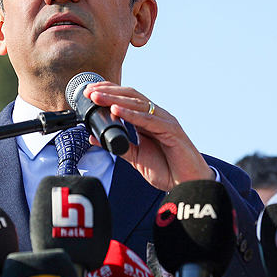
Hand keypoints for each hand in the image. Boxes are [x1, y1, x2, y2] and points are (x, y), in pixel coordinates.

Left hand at [84, 82, 213, 190]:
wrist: (188, 184)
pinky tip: (116, 110)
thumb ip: (116, 146)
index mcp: (148, 120)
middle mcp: (157, 116)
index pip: (127, 98)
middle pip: (130, 96)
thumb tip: (94, 137)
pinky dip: (131, 114)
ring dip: (115, 99)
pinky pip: (148, 120)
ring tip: (98, 97)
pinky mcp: (171, 130)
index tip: (89, 93)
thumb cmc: (167, 169)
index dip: (108, 93)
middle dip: (108, 92)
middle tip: (89, 92)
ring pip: (138, 104)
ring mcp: (165, 121)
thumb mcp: (135, 157)